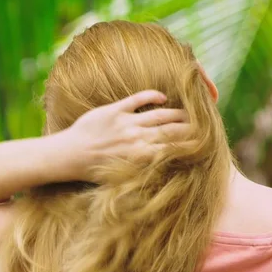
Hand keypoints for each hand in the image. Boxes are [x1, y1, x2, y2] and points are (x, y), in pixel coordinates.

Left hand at [65, 90, 192, 181]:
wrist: (68, 156)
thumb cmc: (94, 171)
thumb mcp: (121, 177)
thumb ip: (142, 170)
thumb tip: (164, 169)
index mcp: (140, 158)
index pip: (173, 148)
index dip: (190, 144)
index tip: (203, 142)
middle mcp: (136, 140)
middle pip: (171, 130)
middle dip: (190, 127)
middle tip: (202, 125)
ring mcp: (125, 123)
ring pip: (159, 114)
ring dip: (176, 112)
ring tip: (187, 112)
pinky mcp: (114, 111)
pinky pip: (138, 99)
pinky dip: (152, 95)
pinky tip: (162, 96)